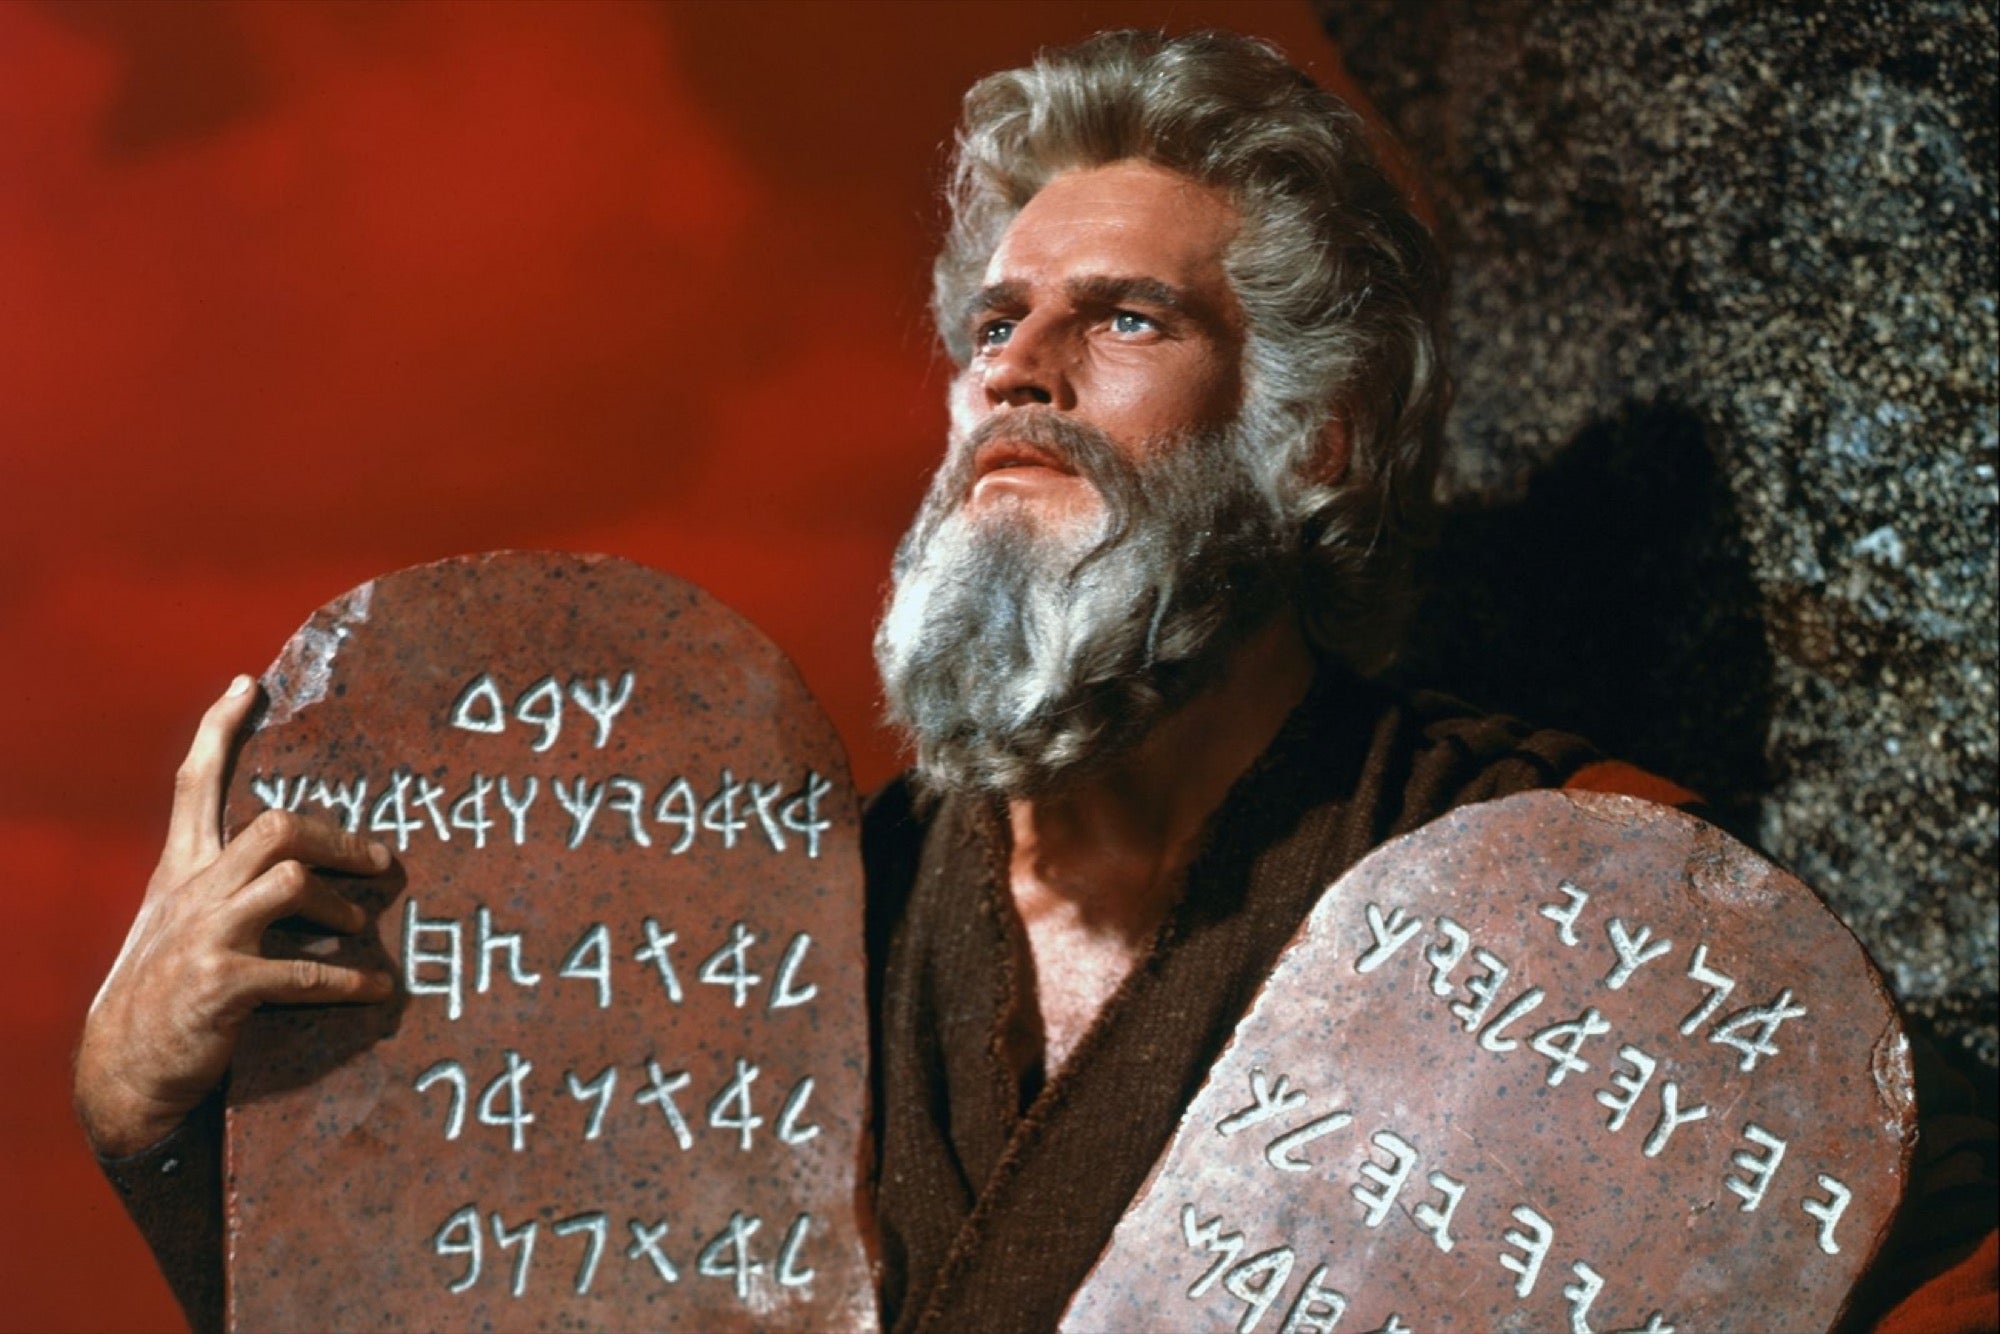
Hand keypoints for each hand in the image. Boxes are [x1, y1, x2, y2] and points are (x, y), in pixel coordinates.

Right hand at [75, 675, 395, 1156]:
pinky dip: (348, 981)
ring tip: (361, 930)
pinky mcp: (221, 985)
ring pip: (291, 881)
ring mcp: (205, 937)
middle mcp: (193, 894)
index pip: (195, 784)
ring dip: (342, 907)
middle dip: (339, 839)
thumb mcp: (181, 926)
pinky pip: (302, 972)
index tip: (247, 683)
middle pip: (274, 826)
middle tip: (382, 860)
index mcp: (183, 872)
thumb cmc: (169, 993)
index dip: (220, 730)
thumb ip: (225, 887)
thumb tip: (301, 863)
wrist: (125, 1071)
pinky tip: (376, 990)